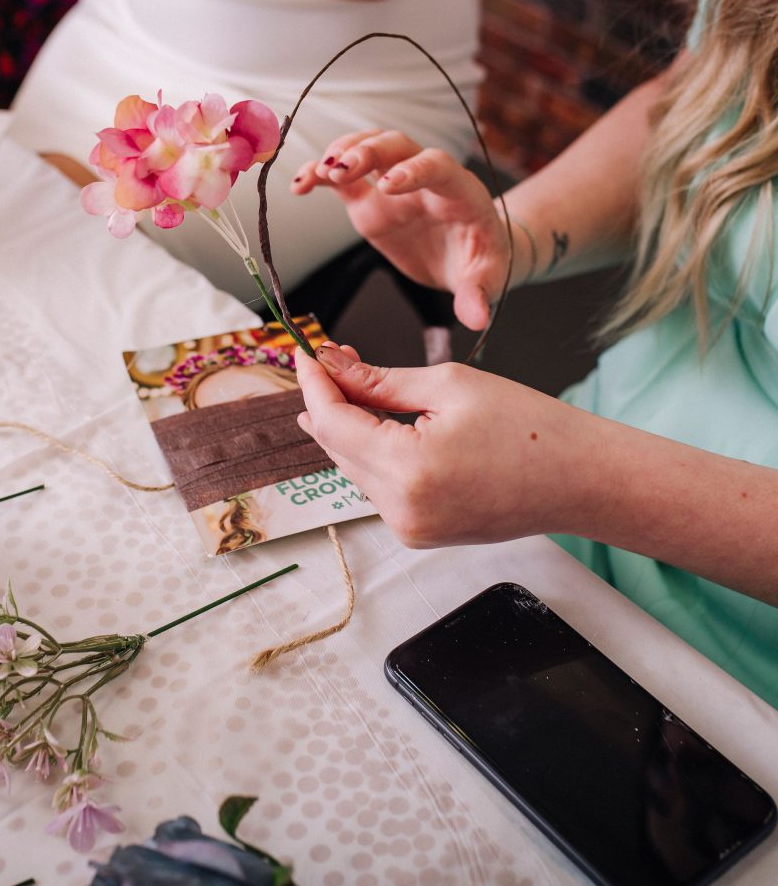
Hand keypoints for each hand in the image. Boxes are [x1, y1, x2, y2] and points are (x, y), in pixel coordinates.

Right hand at [291, 130, 508, 329]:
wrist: (467, 257)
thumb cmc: (481, 262)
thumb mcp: (485, 280)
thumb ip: (477, 296)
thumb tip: (476, 318)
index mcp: (458, 192)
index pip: (437, 166)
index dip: (413, 169)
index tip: (388, 185)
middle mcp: (424, 178)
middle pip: (396, 145)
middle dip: (367, 151)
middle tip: (340, 170)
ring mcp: (393, 185)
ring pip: (367, 147)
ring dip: (341, 152)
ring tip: (318, 174)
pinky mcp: (370, 201)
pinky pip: (343, 178)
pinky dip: (320, 175)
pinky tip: (300, 185)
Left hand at [296, 343, 585, 546]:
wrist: (580, 480)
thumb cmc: (531, 428)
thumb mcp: (449, 386)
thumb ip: (379, 380)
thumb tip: (333, 366)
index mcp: (407, 470)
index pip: (330, 422)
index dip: (313, 383)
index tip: (305, 353)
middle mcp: (400, 510)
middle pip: (335, 446)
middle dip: (328, 399)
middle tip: (334, 358)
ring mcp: (408, 528)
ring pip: (352, 467)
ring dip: (347, 425)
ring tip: (357, 383)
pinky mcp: (418, 533)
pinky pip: (376, 486)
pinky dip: (370, 452)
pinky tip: (377, 423)